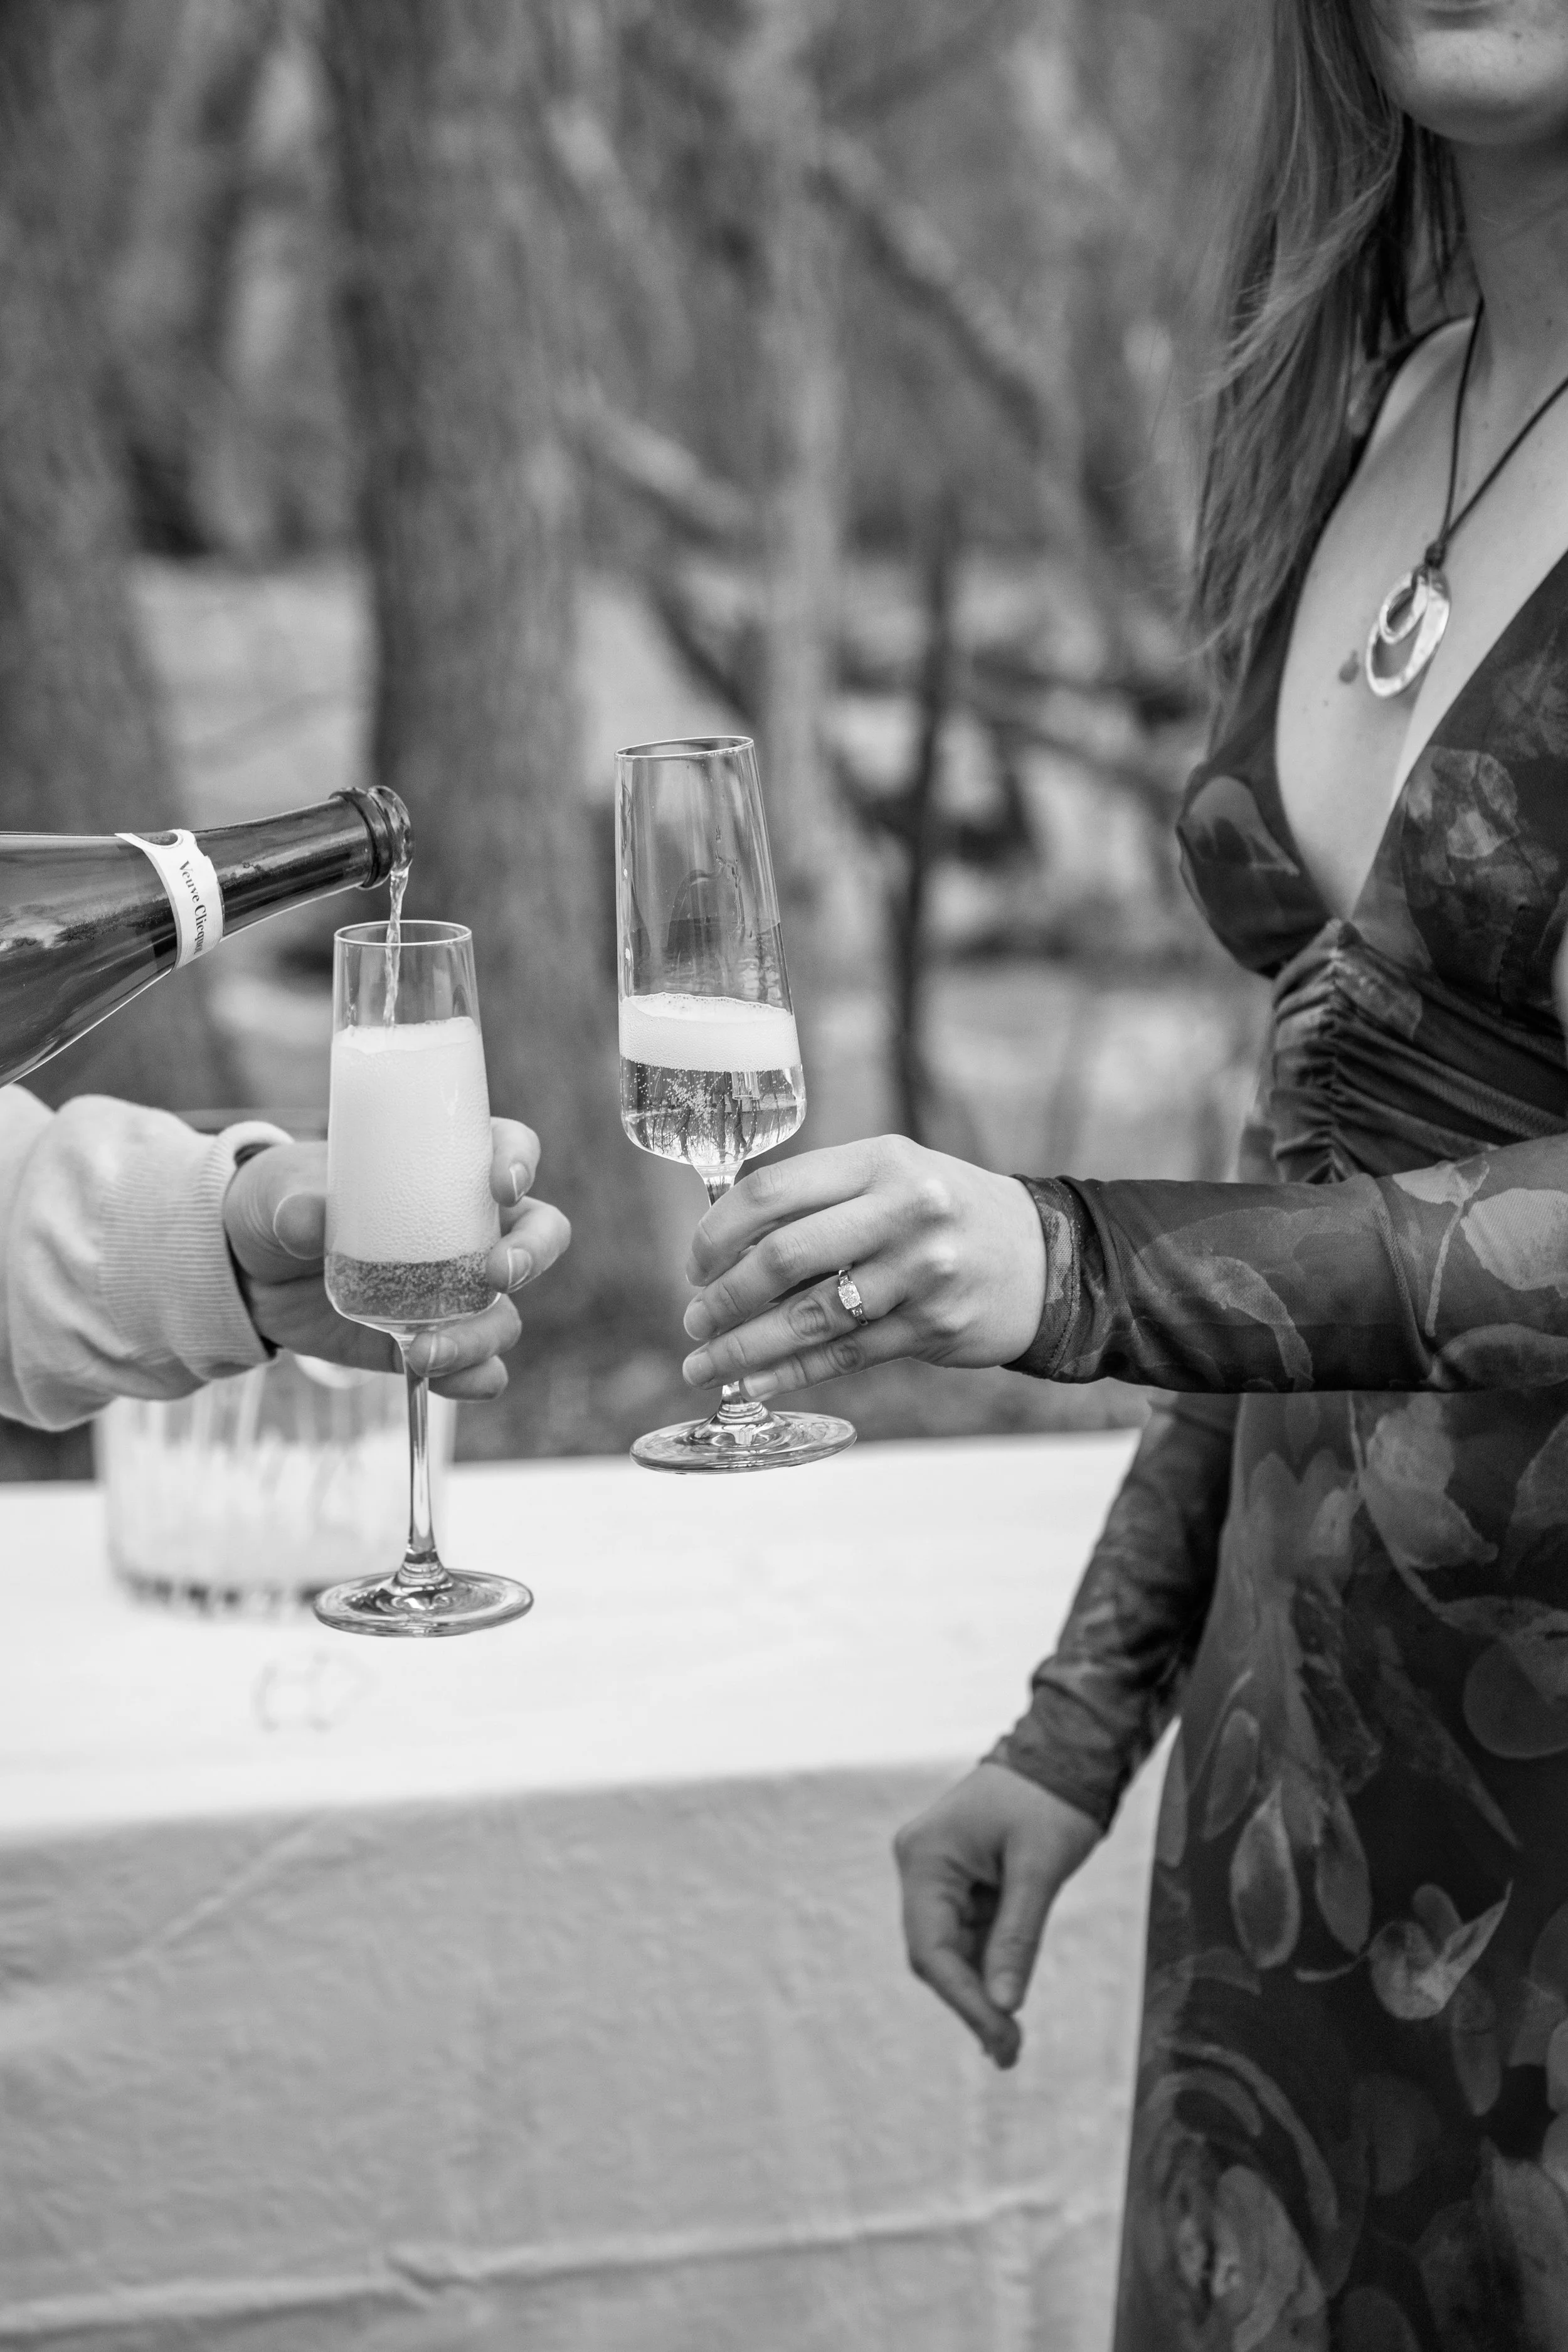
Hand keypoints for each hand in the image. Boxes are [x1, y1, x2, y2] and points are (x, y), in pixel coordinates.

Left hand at [221, 1119, 570, 1400]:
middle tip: (500, 1272)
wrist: (249, 1271)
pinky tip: (450, 1382)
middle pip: (538, 1233)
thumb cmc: (279, 1203)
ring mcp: (454, 1290)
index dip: (519, 1161)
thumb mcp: (279, 1191)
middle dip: (532, 1253)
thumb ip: (296, 1203)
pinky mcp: (429, 1339)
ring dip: (483, 1335)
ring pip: (505, 1312)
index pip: (506, 1148)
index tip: (502, 1184)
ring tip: (425, 1352)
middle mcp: (466, 1229)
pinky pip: (476, 1365)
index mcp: (443, 1169)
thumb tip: (308, 1222)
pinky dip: (474, 1378)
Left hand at [679, 1136, 1046, 1398]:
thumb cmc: (943, 1213)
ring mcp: (922, 1272)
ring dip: (744, 1346)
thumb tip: (725, 1249)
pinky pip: (842, 1356)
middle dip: (724, 1296)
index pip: (772, 1191)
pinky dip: (787, 1374)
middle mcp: (904, 1210)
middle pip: (783, 1256)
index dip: (717, 1232)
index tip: (695, 1264)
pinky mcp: (932, 1326)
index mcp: (880, 1161)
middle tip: (695, 1318)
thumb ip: (820, 1200)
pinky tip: (750, 1385)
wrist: (1042, 1256)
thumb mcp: (889, 1177)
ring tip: (704, 1361)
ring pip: (809, 1316)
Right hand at [894, 1763, 1098, 2067]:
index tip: (1003, 2040)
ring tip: (1011, 2042)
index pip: (932, 1947)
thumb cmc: (1053, 1800)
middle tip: (1010, 2052)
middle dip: (971, 2002)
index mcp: (926, 1857)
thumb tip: (1005, 2007)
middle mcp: (920, 1865)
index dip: (965, 2000)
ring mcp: (937, 1872)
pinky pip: (966, 1933)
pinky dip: (987, 1966)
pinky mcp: (959, 1878)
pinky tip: (1007, 2002)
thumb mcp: (1040, 1869)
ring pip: (950, 1949)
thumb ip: (1017, 1937)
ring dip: (980, 1990)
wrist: (1065, 1752)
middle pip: (934, 1953)